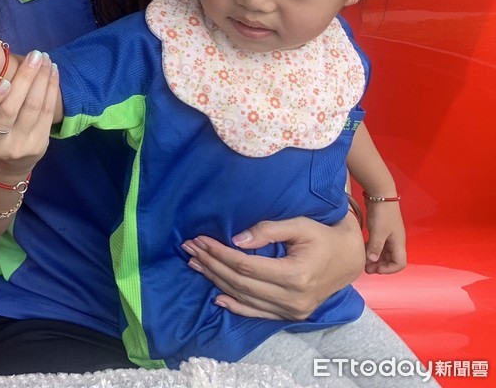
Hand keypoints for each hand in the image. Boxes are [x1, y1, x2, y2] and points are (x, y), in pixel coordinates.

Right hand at [0, 50, 58, 183]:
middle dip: (25, 79)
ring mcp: (19, 147)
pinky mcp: (39, 146)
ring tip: (46, 59)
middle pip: (10, 111)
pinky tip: (52, 72)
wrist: (4, 165)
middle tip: (35, 55)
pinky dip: (51, 90)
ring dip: (42, 80)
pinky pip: (47, 114)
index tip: (3, 81)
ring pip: (33, 110)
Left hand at [182, 213, 364, 320]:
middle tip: (189, 249)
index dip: (220, 253)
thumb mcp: (299, 225)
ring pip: (245, 298)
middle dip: (212, 265)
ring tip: (195, 265)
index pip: (246, 266)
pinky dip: (236, 306)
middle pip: (241, 283)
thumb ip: (267, 230)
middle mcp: (293, 299)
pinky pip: (258, 313)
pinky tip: (217, 297)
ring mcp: (293, 310)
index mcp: (296, 275)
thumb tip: (236, 240)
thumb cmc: (324, 236)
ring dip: (217, 281)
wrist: (350, 259)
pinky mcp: (291, 315)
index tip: (199, 240)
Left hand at [364, 201, 406, 273]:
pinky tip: (362, 249)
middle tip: (366, 268)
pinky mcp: (381, 230)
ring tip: (363, 261)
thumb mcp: (378, 232)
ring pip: (384, 252)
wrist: (380, 194)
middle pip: (391, 259)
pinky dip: (372, 249)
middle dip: (380, 265)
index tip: (375, 269)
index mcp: (398, 243)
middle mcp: (395, 241)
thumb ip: (375, 247)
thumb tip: (372, 261)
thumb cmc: (382, 213)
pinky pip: (378, 244)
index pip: (400, 263)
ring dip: (375, 258)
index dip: (389, 269)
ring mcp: (388, 235)